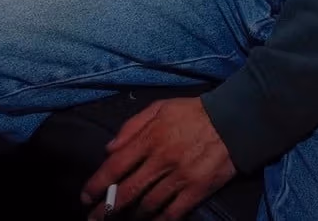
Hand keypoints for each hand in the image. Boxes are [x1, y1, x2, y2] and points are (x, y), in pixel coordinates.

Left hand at [82, 98, 235, 219]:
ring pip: (148, 206)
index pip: (116, 165)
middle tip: (95, 219)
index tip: (86, 197)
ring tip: (122, 219)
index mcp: (150, 137)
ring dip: (132, 215)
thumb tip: (109, 148)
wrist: (232, 122)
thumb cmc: (192, 112)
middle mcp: (161, 160)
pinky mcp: (196, 190)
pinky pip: (173, 213)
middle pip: (128, 191)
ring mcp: (179, 178)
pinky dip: (159, 220)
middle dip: (107, 209)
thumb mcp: (160, 107)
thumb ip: (132, 126)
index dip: (97, 184)